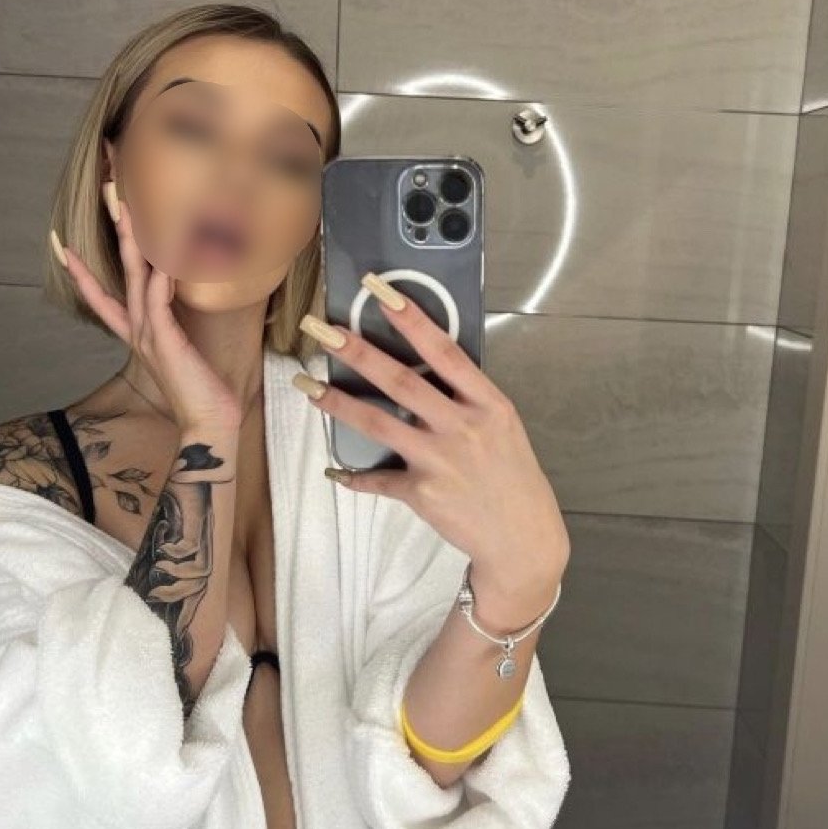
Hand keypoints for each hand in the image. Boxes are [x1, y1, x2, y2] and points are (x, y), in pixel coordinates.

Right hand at [50, 182, 245, 433]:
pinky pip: (157, 302)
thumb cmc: (201, 390)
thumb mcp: (184, 352)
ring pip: (136, 280)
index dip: (84, 276)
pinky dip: (158, 280)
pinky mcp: (164, 341)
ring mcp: (148, 335)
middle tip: (111, 199)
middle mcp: (139, 332)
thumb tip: (181, 305)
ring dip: (133, 244)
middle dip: (116, 236)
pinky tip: (161, 259)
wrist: (207, 422)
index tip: (66, 250)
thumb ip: (177, 329)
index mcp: (139, 335)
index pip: (104, 300)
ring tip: (130, 211)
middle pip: (120, 275)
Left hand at [295, 279, 570, 598]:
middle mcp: (463, 426)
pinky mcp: (422, 493)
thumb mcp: (502, 426)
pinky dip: (354, 476)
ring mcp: (440, 460)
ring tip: (305, 384)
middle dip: (357, 352)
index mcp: (488, 403)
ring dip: (337, 402)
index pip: (444, 351)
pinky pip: (378, 480)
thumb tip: (425, 368)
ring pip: (378, 423)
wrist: (522, 536)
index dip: (411, 320)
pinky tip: (335, 471)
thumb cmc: (512, 476)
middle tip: (321, 330)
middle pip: (401, 381)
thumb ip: (467, 398)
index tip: (381, 292)